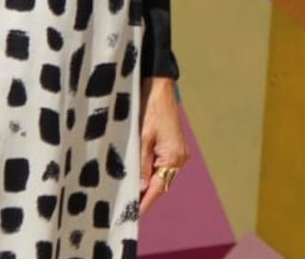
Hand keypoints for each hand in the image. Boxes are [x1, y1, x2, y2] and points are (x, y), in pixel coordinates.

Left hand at [137, 76, 187, 217]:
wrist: (159, 87)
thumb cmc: (150, 109)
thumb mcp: (141, 138)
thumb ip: (142, 165)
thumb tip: (142, 188)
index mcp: (174, 156)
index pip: (158, 188)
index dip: (144, 204)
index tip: (132, 217)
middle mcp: (180, 157)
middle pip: (161, 185)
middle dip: (145, 198)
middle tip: (125, 211)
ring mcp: (179, 152)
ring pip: (161, 177)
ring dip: (147, 187)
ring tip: (128, 199)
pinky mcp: (174, 147)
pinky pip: (162, 167)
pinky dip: (150, 175)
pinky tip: (137, 180)